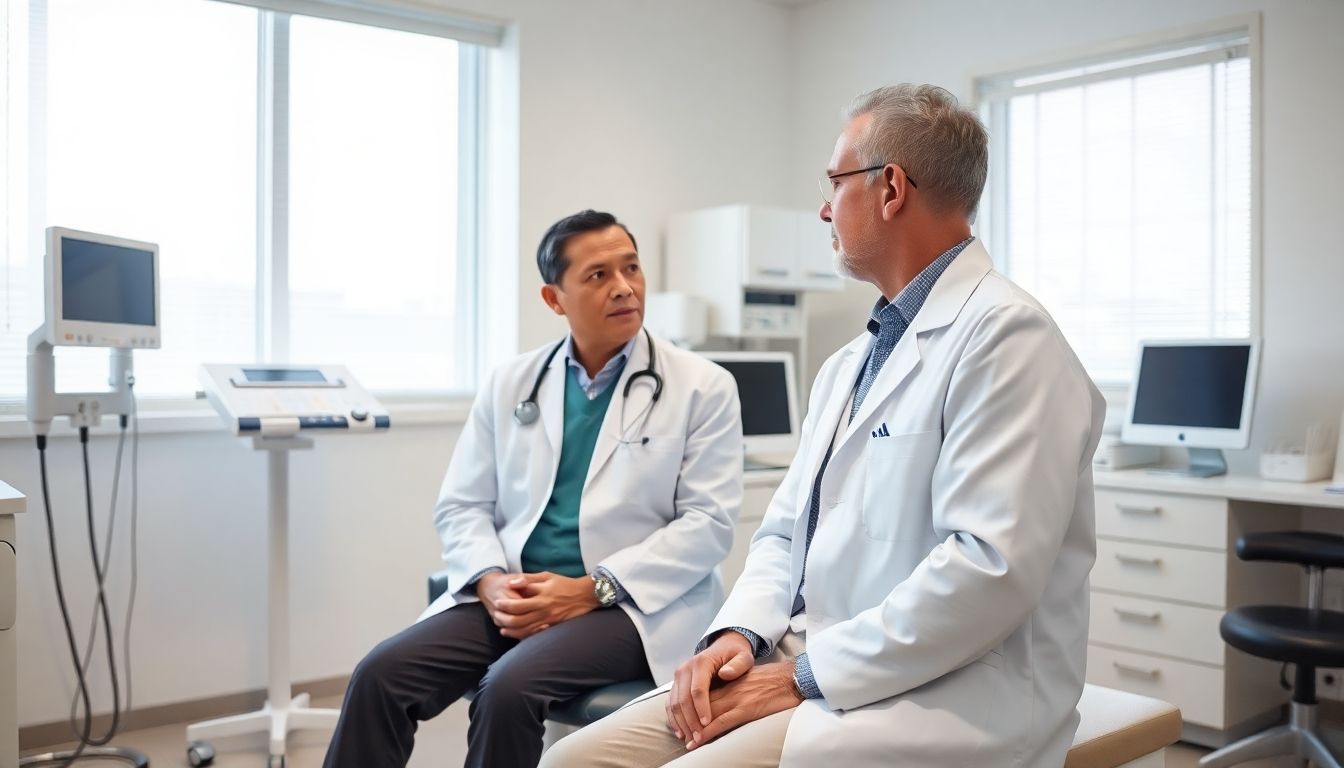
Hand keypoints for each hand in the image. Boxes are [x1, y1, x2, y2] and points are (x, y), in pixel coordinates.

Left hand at [489, 572, 598, 638]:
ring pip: (525, 630)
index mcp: (541, 596)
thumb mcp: (546, 576)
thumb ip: (528, 579)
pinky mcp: (552, 626)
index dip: (505, 604)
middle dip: (504, 619)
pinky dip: (523, 636)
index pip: (518, 604)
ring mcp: (548, 620)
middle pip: (518, 620)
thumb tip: (510, 583)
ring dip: (511, 630)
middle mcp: (544, 610)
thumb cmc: (564, 583)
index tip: (497, 602)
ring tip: (501, 628)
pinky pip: (535, 634)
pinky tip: (515, 634)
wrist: (584, 595)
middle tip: (496, 616)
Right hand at [666, 630, 754, 746]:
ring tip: (691, 738)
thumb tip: (726, 674)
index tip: (707, 724)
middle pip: (683, 699)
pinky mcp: (676, 684)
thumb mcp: (743, 656)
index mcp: (701, 662)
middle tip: (699, 737)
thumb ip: (739, 664)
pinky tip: (681, 732)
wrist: (723, 647)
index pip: (698, 689)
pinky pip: (670, 704)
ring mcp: (678, 676)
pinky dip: (674, 719)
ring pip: (674, 703)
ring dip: (681, 723)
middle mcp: (685, 668)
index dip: (701, 708)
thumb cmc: (735, 655)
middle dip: (690, 720)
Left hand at [689, 661, 802, 748]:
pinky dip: (707, 733)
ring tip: (686, 742)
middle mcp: (728, 689)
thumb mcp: (748, 679)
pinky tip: (698, 742)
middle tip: (680, 734)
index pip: (701, 693)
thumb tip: (723, 699)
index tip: (682, 719)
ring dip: (693, 730)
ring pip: (706, 714)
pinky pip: (721, 722)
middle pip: (699, 704)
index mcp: (728, 682)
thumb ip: (733, 687)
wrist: (792, 678)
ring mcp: (735, 699)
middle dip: (687, 720)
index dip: (690, 707)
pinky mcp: (745, 709)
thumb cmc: (773, 680)